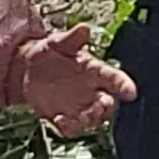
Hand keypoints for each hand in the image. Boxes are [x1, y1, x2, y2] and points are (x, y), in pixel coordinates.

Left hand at [14, 24, 134, 135]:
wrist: (27, 69)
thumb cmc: (49, 52)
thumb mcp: (57, 42)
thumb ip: (71, 38)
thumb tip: (84, 29)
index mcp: (96, 71)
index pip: (116, 79)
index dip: (125, 85)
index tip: (130, 91)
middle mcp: (92, 91)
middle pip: (109, 104)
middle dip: (107, 107)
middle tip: (100, 106)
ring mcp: (80, 107)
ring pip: (93, 120)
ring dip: (89, 121)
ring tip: (78, 118)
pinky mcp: (65, 118)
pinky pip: (73, 129)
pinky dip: (69, 128)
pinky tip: (59, 120)